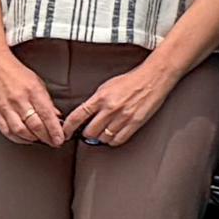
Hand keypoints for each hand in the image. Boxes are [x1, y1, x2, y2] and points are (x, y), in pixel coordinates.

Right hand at [0, 44, 68, 147]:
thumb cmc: (14, 71)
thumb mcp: (37, 81)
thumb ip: (46, 100)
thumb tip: (56, 116)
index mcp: (32, 91)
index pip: (47, 115)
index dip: (55, 130)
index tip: (61, 138)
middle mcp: (19, 100)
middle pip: (35, 126)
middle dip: (47, 137)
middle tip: (53, 142)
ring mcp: (5, 107)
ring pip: (21, 131)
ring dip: (33, 139)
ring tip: (40, 140)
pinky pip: (6, 130)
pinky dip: (17, 138)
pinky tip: (25, 139)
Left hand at [62, 57, 179, 146]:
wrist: (153, 78)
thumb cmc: (131, 81)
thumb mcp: (107, 87)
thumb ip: (95, 101)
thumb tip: (84, 115)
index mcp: (101, 97)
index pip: (78, 116)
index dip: (68, 128)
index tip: (64, 133)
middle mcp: (111, 108)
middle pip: (90, 132)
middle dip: (87, 134)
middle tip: (88, 132)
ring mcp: (123, 117)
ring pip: (103, 138)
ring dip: (101, 137)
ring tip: (103, 132)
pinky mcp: (135, 123)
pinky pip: (118, 139)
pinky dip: (113, 140)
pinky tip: (113, 134)